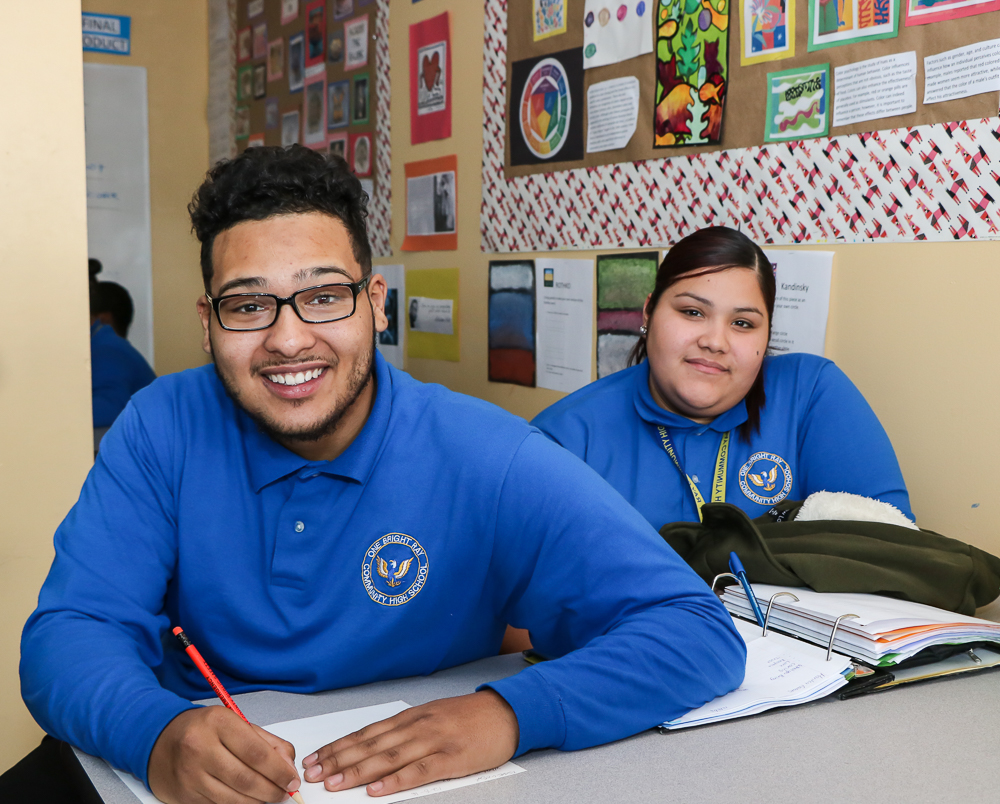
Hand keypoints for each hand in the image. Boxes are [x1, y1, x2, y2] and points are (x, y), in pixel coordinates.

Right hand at [148, 706, 302, 803]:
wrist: (158, 741)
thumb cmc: (203, 730)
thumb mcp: (236, 723)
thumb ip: (267, 742)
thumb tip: (288, 765)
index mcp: (218, 722)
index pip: (256, 752)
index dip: (279, 770)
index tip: (292, 779)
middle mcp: (200, 748)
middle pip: (247, 779)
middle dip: (272, 790)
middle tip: (286, 792)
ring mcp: (190, 774)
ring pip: (234, 798)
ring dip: (259, 801)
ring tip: (271, 796)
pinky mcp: (185, 795)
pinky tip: (249, 799)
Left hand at [301, 690, 518, 796]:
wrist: (506, 712)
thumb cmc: (469, 717)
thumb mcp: (433, 716)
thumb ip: (405, 730)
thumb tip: (372, 747)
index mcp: (410, 717)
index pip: (366, 732)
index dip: (338, 746)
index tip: (315, 758)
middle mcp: (417, 726)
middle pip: (370, 745)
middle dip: (338, 760)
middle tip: (313, 774)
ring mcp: (434, 741)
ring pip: (388, 757)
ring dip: (358, 771)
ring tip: (334, 783)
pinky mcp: (451, 758)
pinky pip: (419, 771)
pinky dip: (396, 781)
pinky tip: (378, 790)